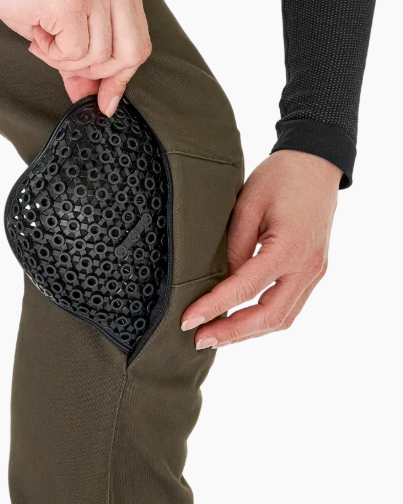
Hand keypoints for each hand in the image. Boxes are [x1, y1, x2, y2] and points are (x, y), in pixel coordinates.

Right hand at [0, 0, 150, 115]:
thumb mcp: (64, 26)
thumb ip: (86, 62)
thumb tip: (100, 101)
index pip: (139, 44)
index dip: (120, 78)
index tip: (104, 100)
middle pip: (129, 55)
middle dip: (95, 72)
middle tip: (63, 58)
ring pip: (98, 58)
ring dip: (65, 59)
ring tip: (45, 35)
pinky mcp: (72, 2)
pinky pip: (74, 52)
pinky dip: (51, 52)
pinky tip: (39, 30)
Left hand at [180, 150, 341, 348]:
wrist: (316, 164)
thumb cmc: (279, 178)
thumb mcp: (246, 206)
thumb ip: (233, 247)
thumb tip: (219, 281)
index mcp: (290, 249)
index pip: (245, 288)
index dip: (214, 307)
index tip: (188, 321)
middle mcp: (308, 267)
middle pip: (270, 316)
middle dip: (232, 332)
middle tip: (198, 339)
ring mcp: (315, 272)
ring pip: (283, 317)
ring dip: (248, 331)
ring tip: (215, 336)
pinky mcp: (313, 271)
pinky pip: (289, 305)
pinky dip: (263, 318)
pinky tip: (239, 320)